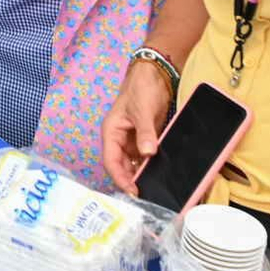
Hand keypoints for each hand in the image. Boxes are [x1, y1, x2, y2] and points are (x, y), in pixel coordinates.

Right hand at [100, 60, 174, 194]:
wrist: (155, 75)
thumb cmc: (141, 88)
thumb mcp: (143, 110)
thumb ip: (145, 133)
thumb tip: (148, 154)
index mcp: (111, 132)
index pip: (111, 160)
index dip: (120, 178)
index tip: (133, 191)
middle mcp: (119, 139)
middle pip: (121, 166)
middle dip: (130, 181)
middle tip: (146, 195)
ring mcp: (132, 140)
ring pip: (133, 164)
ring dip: (141, 175)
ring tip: (153, 189)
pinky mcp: (145, 140)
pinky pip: (145, 158)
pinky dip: (150, 167)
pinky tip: (159, 176)